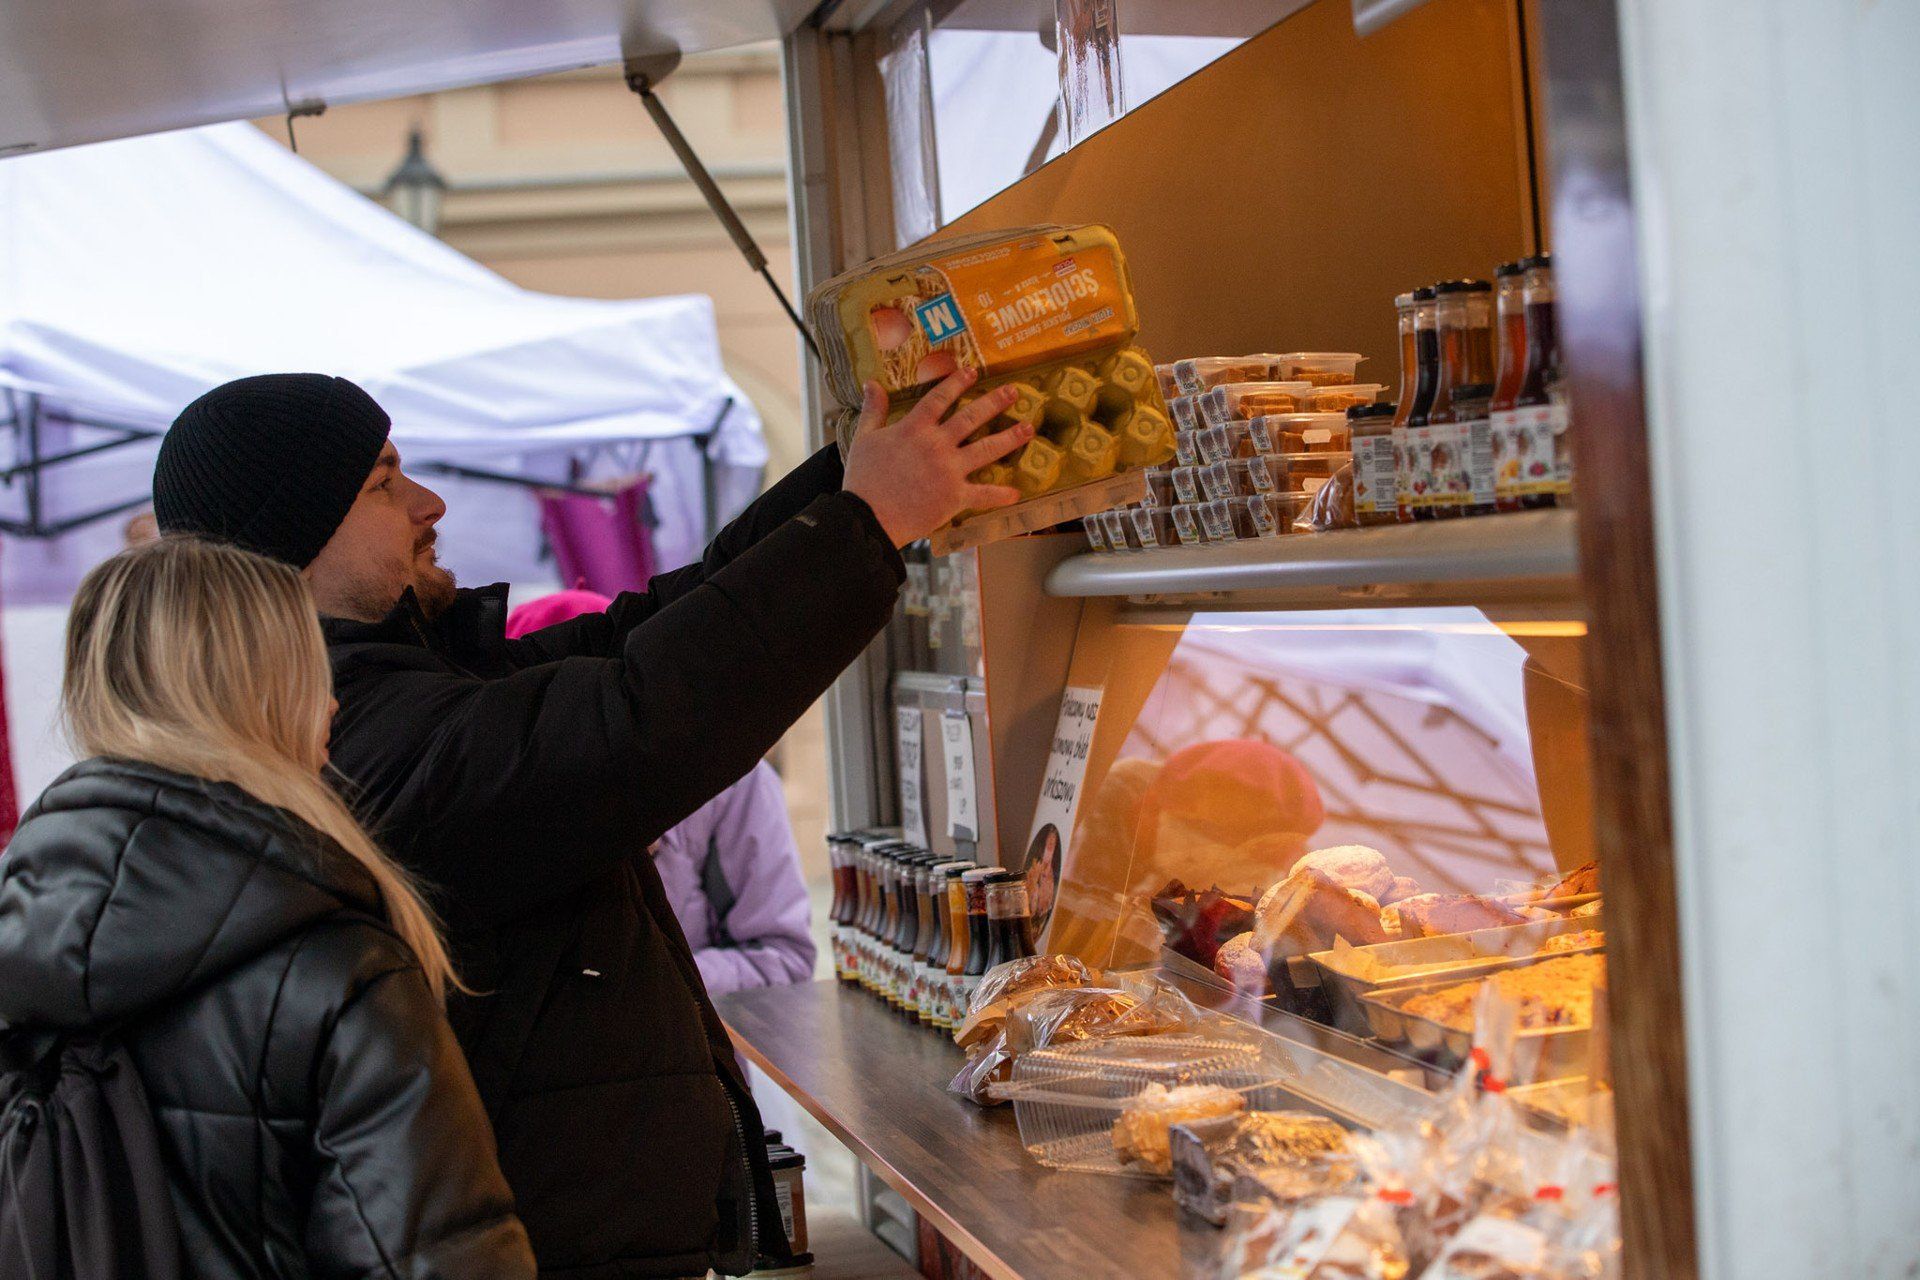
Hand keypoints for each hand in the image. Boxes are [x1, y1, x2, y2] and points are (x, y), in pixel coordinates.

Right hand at [842, 369, 1033, 547]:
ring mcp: (949, 470)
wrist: (868, 515)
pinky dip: (1000, 495)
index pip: (940, 398)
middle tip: (1013, 391)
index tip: (972, 371)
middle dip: (995, 402)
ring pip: (986, 449)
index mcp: (914, 428)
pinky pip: (983, 495)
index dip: (957, 382)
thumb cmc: (863, 478)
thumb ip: (873, 410)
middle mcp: (937, 445)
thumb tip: (871, 383)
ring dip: (1010, 438)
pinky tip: (1016, 493)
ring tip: (1029, 429)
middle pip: (971, 418)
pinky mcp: (955, 497)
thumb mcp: (863, 438)